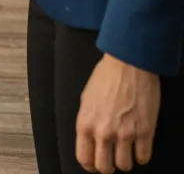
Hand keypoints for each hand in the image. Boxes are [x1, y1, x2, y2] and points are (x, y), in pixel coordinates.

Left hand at [76, 54, 160, 171]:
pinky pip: (144, 158)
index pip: (84, 158)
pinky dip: (141, 155)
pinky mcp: (145, 132)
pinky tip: (139, 146)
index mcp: (85, 123)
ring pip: (125, 166)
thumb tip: (90, 139)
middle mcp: (103, 132)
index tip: (95, 163)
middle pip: (105, 168)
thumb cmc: (106, 77)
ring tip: (126, 149)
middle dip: (108, 166)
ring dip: (126, 160)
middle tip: (112, 158)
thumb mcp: (86, 99)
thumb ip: (87, 121)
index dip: (90, 164)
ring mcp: (125, 134)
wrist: (128, 64)